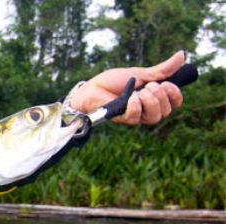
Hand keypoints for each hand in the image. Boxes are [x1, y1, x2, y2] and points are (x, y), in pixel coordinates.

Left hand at [70, 51, 184, 124]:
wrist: (91, 88)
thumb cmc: (113, 82)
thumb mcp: (140, 73)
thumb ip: (161, 70)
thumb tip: (182, 55)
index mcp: (152, 98)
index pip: (174, 103)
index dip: (175, 95)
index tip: (167, 84)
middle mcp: (145, 109)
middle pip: (166, 111)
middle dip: (161, 96)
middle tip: (148, 86)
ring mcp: (134, 115)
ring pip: (154, 117)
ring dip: (150, 101)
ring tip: (139, 92)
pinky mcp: (122, 118)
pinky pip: (136, 117)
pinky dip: (136, 106)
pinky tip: (131, 98)